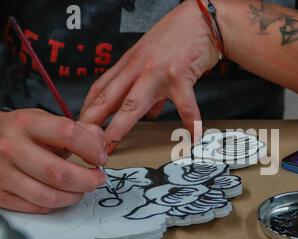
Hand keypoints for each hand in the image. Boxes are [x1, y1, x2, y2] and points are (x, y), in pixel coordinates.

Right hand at [0, 109, 106, 212]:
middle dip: (88, 180)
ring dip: (74, 196)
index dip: (91, 148)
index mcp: (27, 124)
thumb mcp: (48, 122)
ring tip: (82, 189)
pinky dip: (56, 204)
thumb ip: (80, 131)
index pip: (67, 133)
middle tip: (98, 179)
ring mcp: (2, 174)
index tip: (101, 157)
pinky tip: (62, 195)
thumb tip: (102, 146)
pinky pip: (36, 207)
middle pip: (59, 173)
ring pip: (49, 196)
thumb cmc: (22, 133)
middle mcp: (11, 148)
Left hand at [79, 0, 220, 152]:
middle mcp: (138, 68)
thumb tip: (148, 114)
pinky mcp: (180, 76)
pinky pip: (184, 105)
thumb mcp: (152, 59)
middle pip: (109, 97)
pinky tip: (193, 136)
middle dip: (93, 121)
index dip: (88, 109)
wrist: (199, 20)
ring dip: (120, 125)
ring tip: (112, 143)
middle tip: (83, 142)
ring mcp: (157, 72)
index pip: (101, 88)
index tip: (82, 128)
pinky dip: (191, 122)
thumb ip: (147, 87)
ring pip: (133, 102)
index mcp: (130, 64)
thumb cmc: (176, 38)